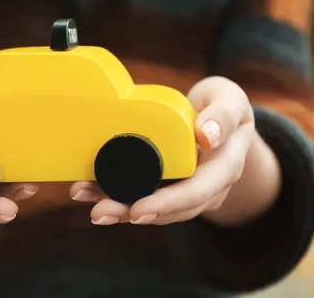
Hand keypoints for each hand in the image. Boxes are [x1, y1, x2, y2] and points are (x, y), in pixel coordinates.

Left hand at [69, 76, 256, 225]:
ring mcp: (183, 190)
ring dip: (116, 205)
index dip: (167, 203)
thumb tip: (207, 136)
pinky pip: (140, 193)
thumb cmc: (224, 106)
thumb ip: (224, 115)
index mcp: (223, 168)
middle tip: (99, 212)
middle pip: (168, 209)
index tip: (138, 209)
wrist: (221, 120)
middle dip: (130, 211)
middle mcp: (205, 188)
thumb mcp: (231, 101)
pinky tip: (86, 188)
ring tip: (83, 195)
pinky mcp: (164, 185)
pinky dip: (112, 192)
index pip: (197, 192)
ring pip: (151, 206)